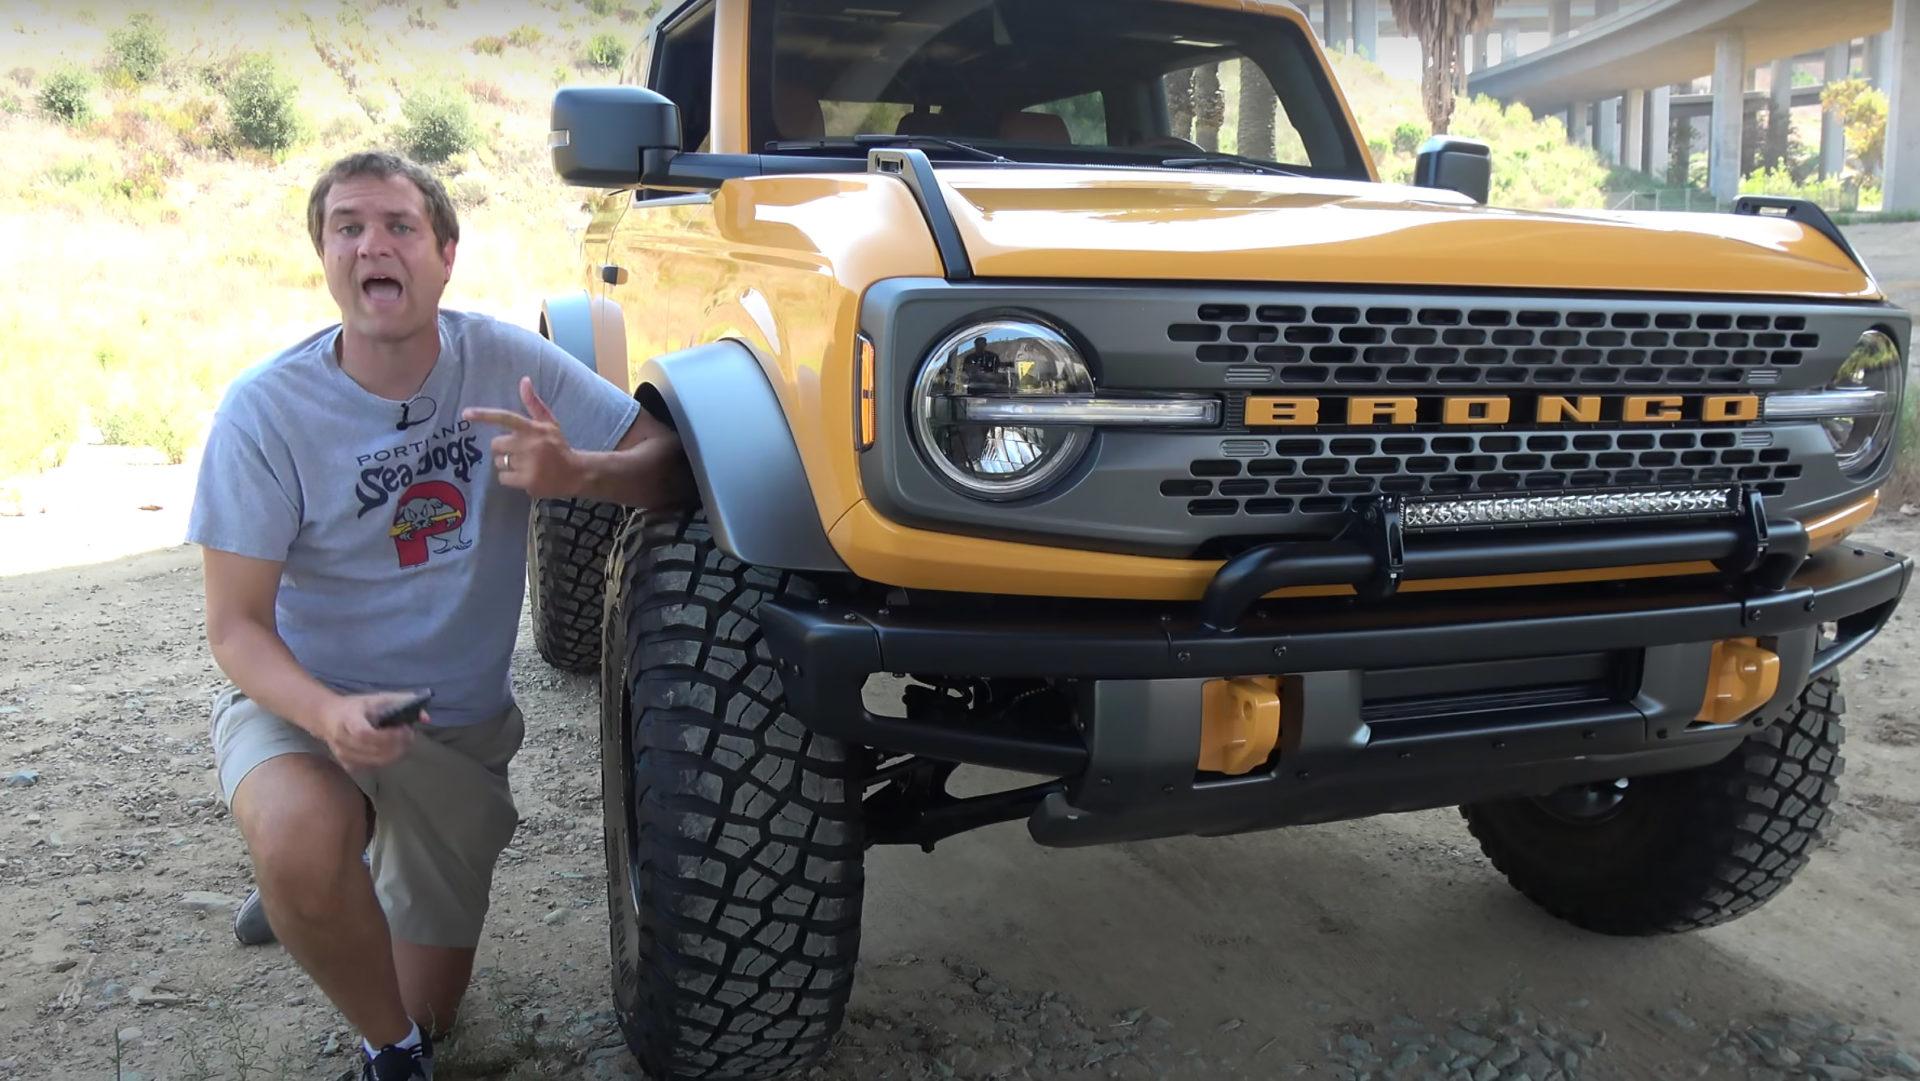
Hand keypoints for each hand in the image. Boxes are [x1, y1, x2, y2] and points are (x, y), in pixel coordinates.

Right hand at [312, 692, 423, 770]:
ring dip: (395, 754)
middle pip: (373, 751)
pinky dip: (386, 760)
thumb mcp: (378, 698)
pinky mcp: (347, 765)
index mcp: (348, 719)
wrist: (328, 717)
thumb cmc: (358, 707)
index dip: (387, 736)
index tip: (403, 728)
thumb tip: (427, 718)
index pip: (365, 734)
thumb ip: (404, 702)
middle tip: (409, 735)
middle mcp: (342, 739)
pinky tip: (391, 749)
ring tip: (403, 741)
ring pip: (375, 762)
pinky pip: (372, 767)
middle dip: (397, 745)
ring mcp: (343, 755)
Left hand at [463, 377, 580, 498]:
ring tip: (524, 465)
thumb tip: (524, 380)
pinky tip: (524, 476)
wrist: (576, 473)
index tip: (466, 414)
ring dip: (507, 464)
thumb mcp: (549, 423)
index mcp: (533, 428)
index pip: (505, 418)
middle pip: (496, 445)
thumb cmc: (559, 446)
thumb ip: (533, 404)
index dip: (484, 416)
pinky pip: (503, 478)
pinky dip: (510, 478)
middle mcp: (529, 444)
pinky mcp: (527, 481)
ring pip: (499, 463)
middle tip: (518, 452)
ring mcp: (528, 464)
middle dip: (503, 449)